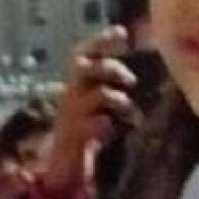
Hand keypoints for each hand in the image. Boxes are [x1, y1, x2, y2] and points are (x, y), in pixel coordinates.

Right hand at [36, 25, 142, 198]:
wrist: (63, 165)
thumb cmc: (85, 127)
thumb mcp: (96, 100)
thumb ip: (108, 81)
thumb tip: (135, 61)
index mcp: (74, 83)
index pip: (83, 53)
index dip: (100, 41)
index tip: (122, 33)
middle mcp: (69, 95)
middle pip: (83, 68)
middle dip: (109, 67)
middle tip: (131, 80)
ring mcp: (71, 116)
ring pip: (95, 95)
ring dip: (117, 99)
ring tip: (130, 111)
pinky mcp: (76, 137)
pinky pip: (93, 124)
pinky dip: (106, 123)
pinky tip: (113, 129)